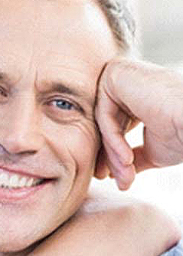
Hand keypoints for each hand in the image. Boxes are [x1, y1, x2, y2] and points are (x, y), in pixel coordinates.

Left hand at [95, 59, 182, 188]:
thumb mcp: (152, 150)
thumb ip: (129, 155)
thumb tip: (113, 173)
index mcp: (134, 94)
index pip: (113, 126)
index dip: (113, 156)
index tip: (115, 179)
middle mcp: (125, 80)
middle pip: (106, 125)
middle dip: (112, 158)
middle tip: (118, 182)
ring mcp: (118, 74)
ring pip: (104, 123)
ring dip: (114, 155)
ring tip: (126, 176)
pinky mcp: (115, 73)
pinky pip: (104, 115)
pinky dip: (113, 141)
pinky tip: (127, 159)